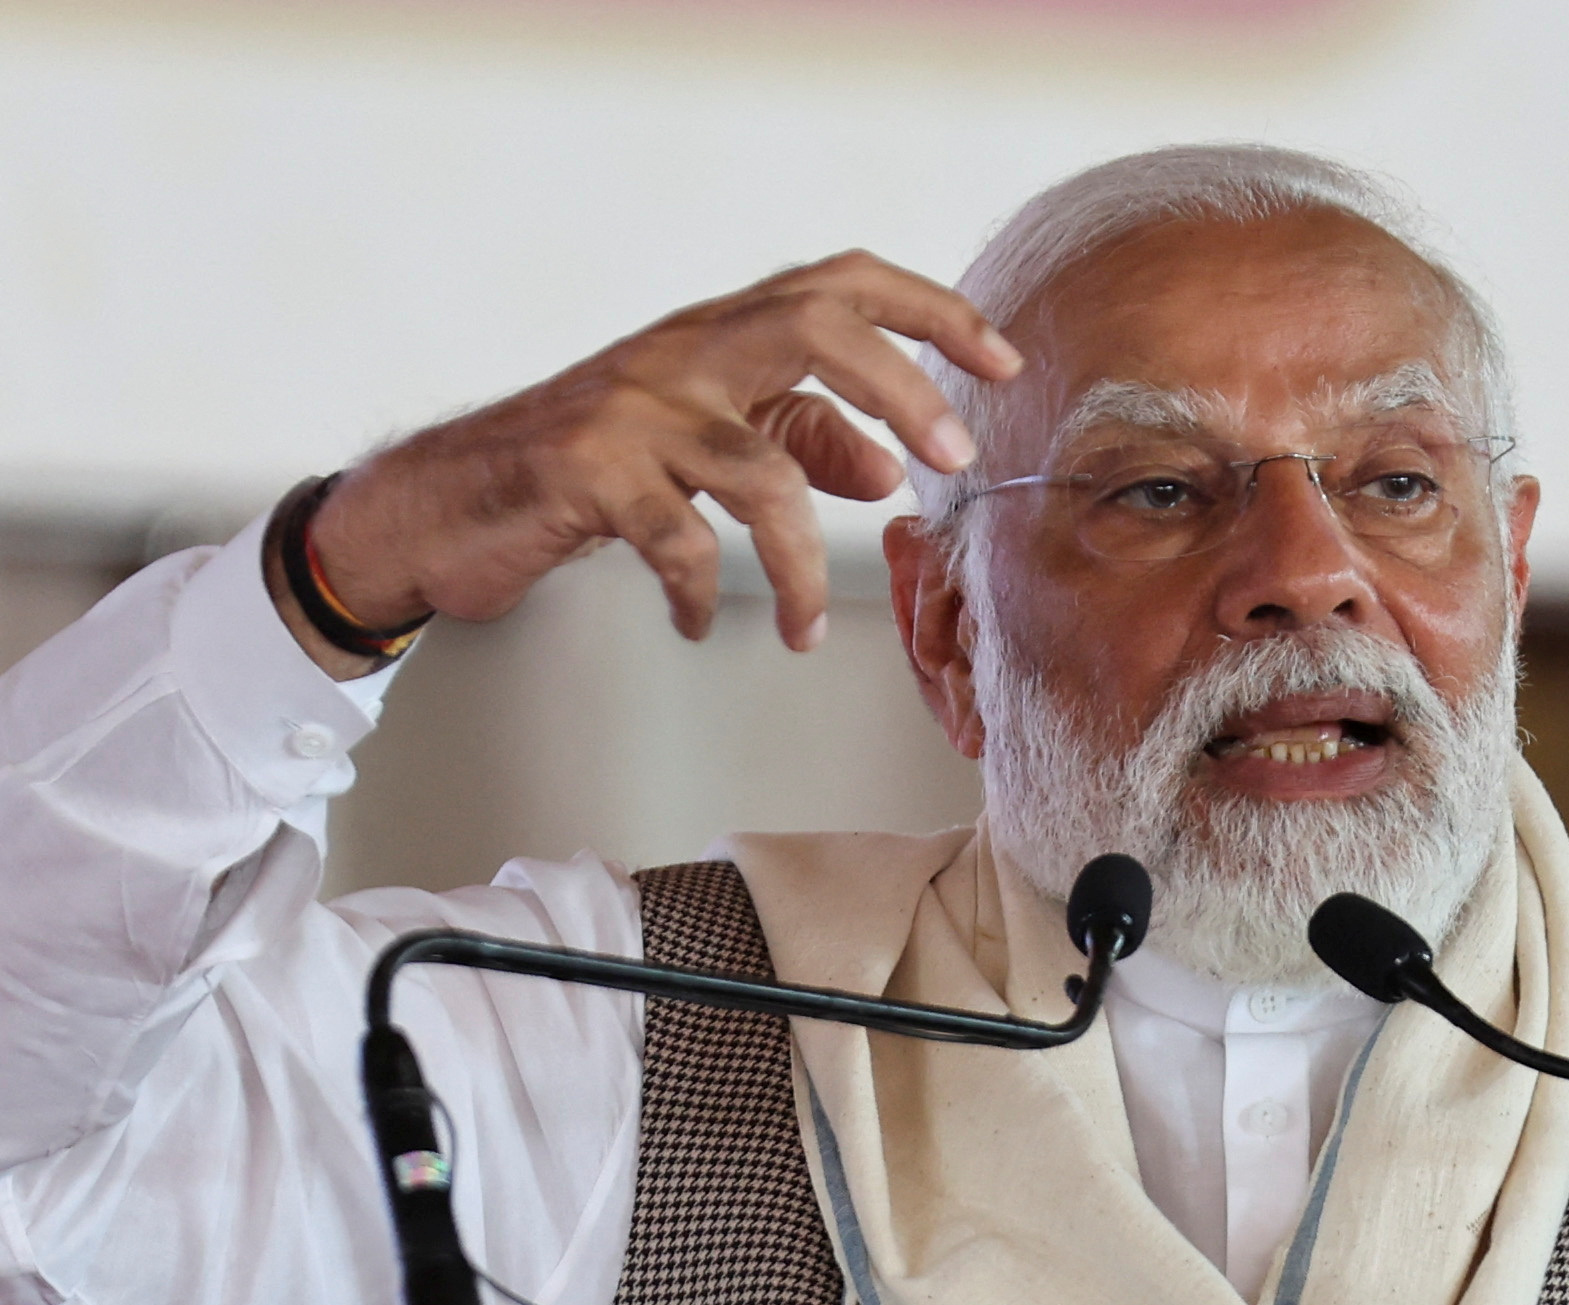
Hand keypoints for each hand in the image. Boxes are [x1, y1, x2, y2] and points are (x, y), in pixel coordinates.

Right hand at [278, 251, 1019, 674]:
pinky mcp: (585, 473)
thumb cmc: (580, 468)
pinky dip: (706, 597)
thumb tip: (887, 469)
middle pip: (813, 326)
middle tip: (952, 459)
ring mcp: (630, 409)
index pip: (837, 282)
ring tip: (808, 628)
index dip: (928, 309)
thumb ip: (795, 441)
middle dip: (901, 387)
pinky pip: (681, 543)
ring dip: (805, 565)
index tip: (1000, 358)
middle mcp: (678, 353)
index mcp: (715, 336)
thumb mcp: (699, 443)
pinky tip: (702, 624)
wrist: (438, 503)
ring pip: (760, 472)